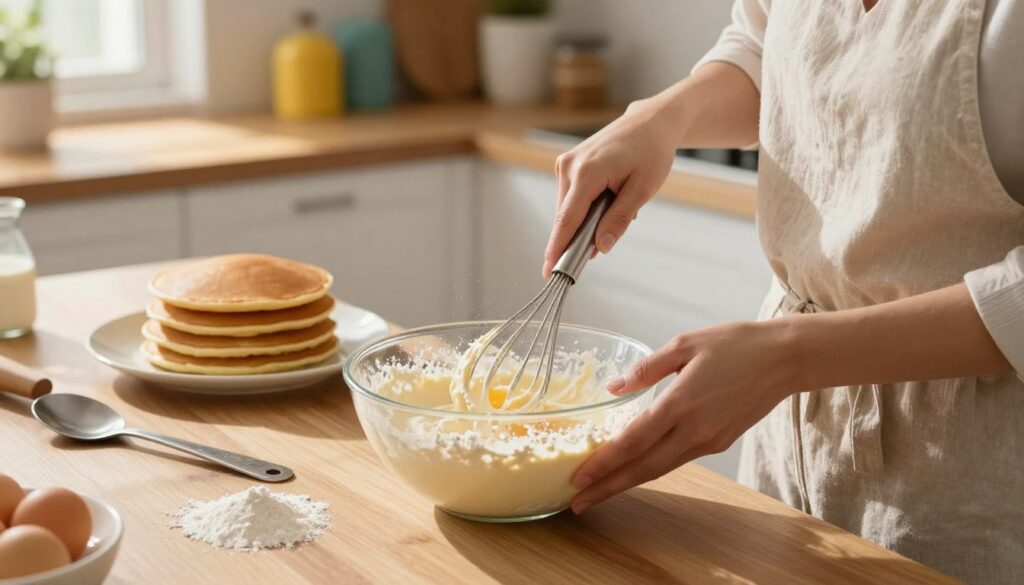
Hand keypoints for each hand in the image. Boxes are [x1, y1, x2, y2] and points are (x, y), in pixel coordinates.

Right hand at [543, 97, 682, 276]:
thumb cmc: (651, 152)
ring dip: (586, 220)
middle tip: (603, 243)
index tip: (549, 271)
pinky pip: (571, 198)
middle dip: (579, 236)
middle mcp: (569, 167)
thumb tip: (600, 247)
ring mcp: (566, 164)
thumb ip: (619, 219)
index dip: (558, 248)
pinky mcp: (567, 164)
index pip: (567, 219)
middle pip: (566, 217)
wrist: (649, 123)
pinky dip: (585, 207)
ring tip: (616, 204)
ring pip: (568, 209)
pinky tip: (607, 198)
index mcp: (587, 172)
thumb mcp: (642, 190)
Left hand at [570, 319, 802, 513]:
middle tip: (578, 502)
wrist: (785, 359)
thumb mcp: (684, 344)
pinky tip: (634, 467)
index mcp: (681, 402)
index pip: (633, 441)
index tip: (578, 478)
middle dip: (608, 487)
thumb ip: (646, 369)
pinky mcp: (720, 443)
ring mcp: (709, 441)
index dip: (603, 463)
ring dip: (628, 482)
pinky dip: (652, 467)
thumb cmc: (736, 344)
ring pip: (661, 468)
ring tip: (599, 490)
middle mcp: (694, 430)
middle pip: (644, 468)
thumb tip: (613, 388)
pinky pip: (678, 459)